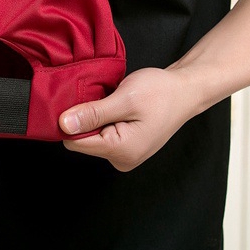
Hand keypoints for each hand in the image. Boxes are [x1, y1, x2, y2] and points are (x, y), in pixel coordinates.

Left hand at [58, 67, 198, 171]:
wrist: (186, 90)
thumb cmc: (162, 92)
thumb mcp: (125, 99)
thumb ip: (93, 114)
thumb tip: (63, 124)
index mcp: (121, 151)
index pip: (75, 143)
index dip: (72, 120)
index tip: (83, 100)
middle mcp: (121, 159)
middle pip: (82, 141)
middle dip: (86, 118)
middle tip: (105, 97)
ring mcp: (124, 155)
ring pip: (92, 136)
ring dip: (96, 117)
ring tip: (114, 101)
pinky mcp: (125, 147)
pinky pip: (103, 134)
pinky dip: (104, 118)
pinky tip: (116, 107)